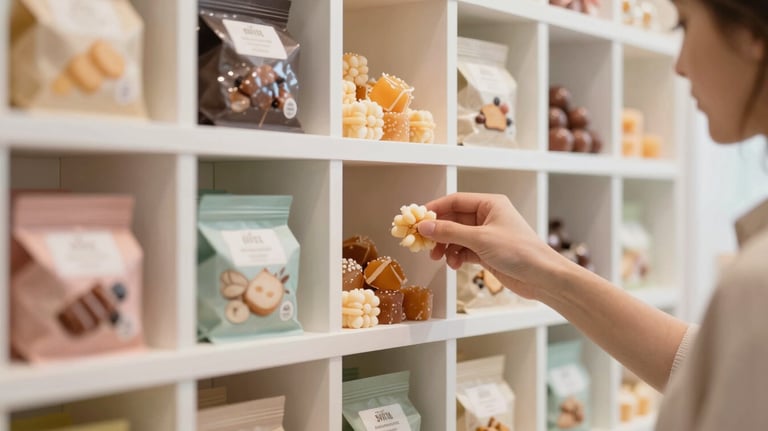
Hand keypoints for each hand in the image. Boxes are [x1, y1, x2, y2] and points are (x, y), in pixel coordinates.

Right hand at [417, 192, 565, 298]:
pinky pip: (463, 250)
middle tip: (422, 242)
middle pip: (453, 220)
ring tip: (437, 257)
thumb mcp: (480, 239)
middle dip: (438, 232)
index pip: (455, 201)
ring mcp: (487, 235)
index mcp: (490, 204)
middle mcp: (488, 217)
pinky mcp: (487, 252)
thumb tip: (424, 226)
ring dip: (445, 247)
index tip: (416, 219)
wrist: (542, 277)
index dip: (434, 209)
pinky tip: (453, 265)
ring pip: (456, 237)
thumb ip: (450, 232)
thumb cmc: (519, 251)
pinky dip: (455, 257)